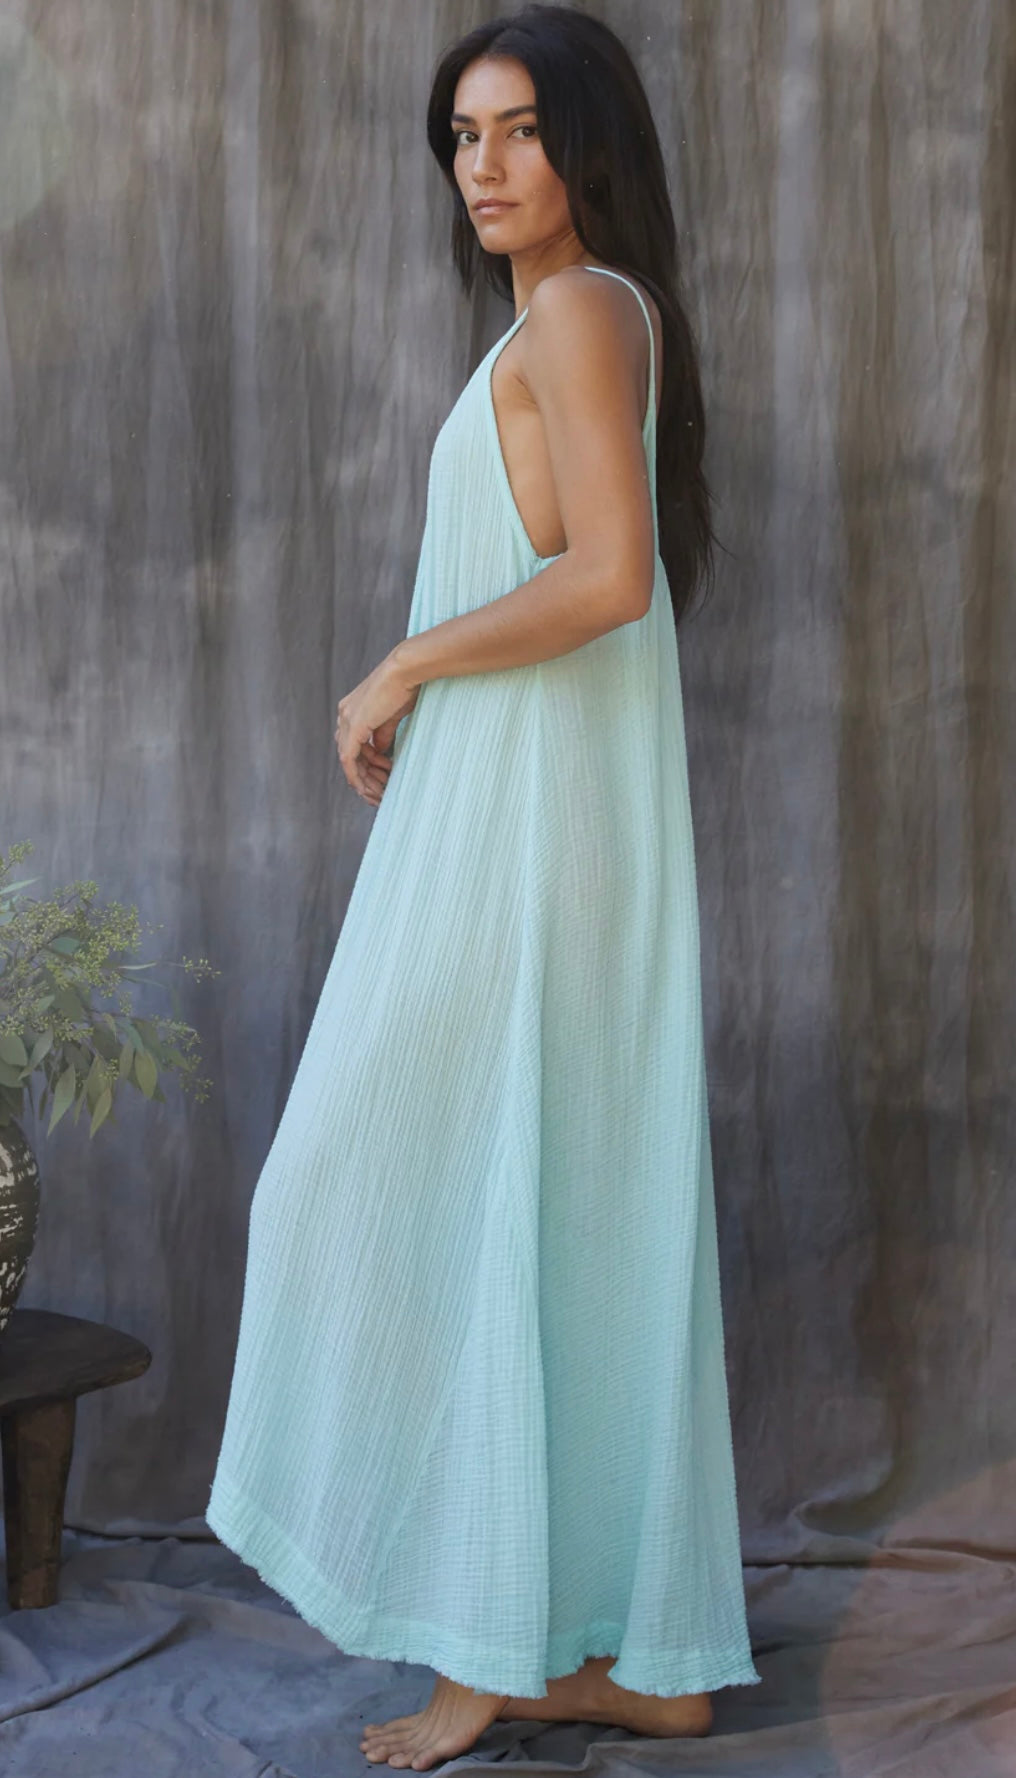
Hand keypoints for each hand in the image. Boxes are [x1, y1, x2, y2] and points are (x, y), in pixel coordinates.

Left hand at [335, 652, 420, 806]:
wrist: (406, 669)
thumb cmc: (405, 685)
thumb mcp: (392, 715)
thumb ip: (382, 733)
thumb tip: (380, 750)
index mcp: (352, 708)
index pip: (352, 742)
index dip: (367, 761)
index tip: (384, 772)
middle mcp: (345, 714)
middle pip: (347, 753)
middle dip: (363, 774)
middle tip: (378, 789)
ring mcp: (347, 720)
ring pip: (347, 759)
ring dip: (362, 778)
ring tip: (378, 791)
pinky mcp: (353, 727)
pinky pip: (349, 760)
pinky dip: (356, 776)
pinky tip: (365, 788)